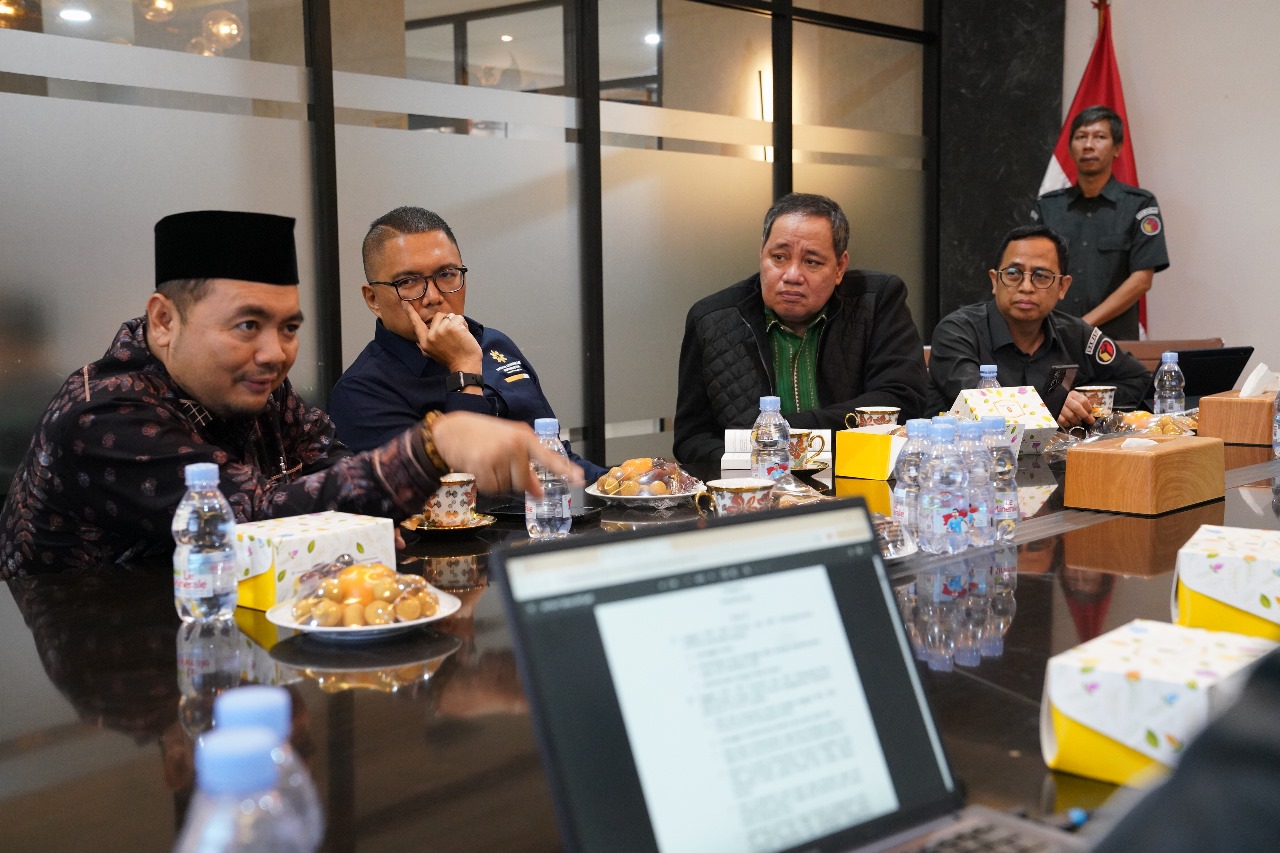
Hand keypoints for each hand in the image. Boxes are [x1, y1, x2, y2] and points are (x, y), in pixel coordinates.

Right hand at [402, 301, 481, 373]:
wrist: (465, 366)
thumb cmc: (453, 360)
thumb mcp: (433, 354)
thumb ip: (427, 345)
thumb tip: (417, 343)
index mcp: (425, 342)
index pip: (416, 324)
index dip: (411, 313)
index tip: (404, 303)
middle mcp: (431, 335)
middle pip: (438, 316)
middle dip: (448, 321)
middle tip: (454, 335)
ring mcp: (441, 330)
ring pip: (450, 316)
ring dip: (457, 323)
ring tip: (460, 336)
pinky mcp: (452, 327)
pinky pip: (459, 318)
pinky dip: (464, 325)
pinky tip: (465, 335)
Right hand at [430, 411, 583, 496]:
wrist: (449, 430)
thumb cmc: (479, 435)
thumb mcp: (506, 444)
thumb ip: (525, 465)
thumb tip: (538, 491)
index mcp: (523, 437)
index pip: (548, 457)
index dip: (565, 469)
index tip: (579, 479)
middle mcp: (515, 445)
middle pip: (524, 481)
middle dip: (512, 480)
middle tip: (498, 464)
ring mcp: (499, 454)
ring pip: (507, 487)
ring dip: (496, 481)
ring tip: (486, 462)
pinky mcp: (483, 464)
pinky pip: (491, 488)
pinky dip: (485, 484)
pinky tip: (478, 468)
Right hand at [1057, 390, 1095, 428]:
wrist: (1052, 399)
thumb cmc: (1066, 399)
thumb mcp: (1074, 397)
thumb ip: (1082, 403)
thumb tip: (1090, 413)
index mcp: (1072, 394)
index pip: (1083, 400)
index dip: (1088, 408)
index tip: (1090, 413)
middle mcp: (1066, 399)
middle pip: (1077, 408)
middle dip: (1085, 416)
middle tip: (1089, 421)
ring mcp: (1059, 406)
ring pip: (1070, 415)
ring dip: (1076, 421)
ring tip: (1078, 423)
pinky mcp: (1054, 413)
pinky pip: (1062, 420)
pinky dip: (1067, 424)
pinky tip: (1069, 424)